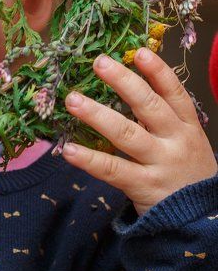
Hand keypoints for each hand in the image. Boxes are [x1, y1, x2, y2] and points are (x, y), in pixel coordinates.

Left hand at [61, 47, 217, 216]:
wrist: (201, 218)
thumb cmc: (185, 171)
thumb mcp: (185, 140)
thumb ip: (161, 116)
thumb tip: (127, 82)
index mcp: (187, 126)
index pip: (174, 93)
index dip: (158, 72)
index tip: (138, 52)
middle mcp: (175, 141)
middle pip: (149, 107)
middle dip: (124, 83)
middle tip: (99, 63)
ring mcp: (160, 164)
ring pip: (127, 135)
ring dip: (98, 115)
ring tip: (73, 100)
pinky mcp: (143, 187)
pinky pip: (113, 170)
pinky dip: (90, 160)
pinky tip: (69, 150)